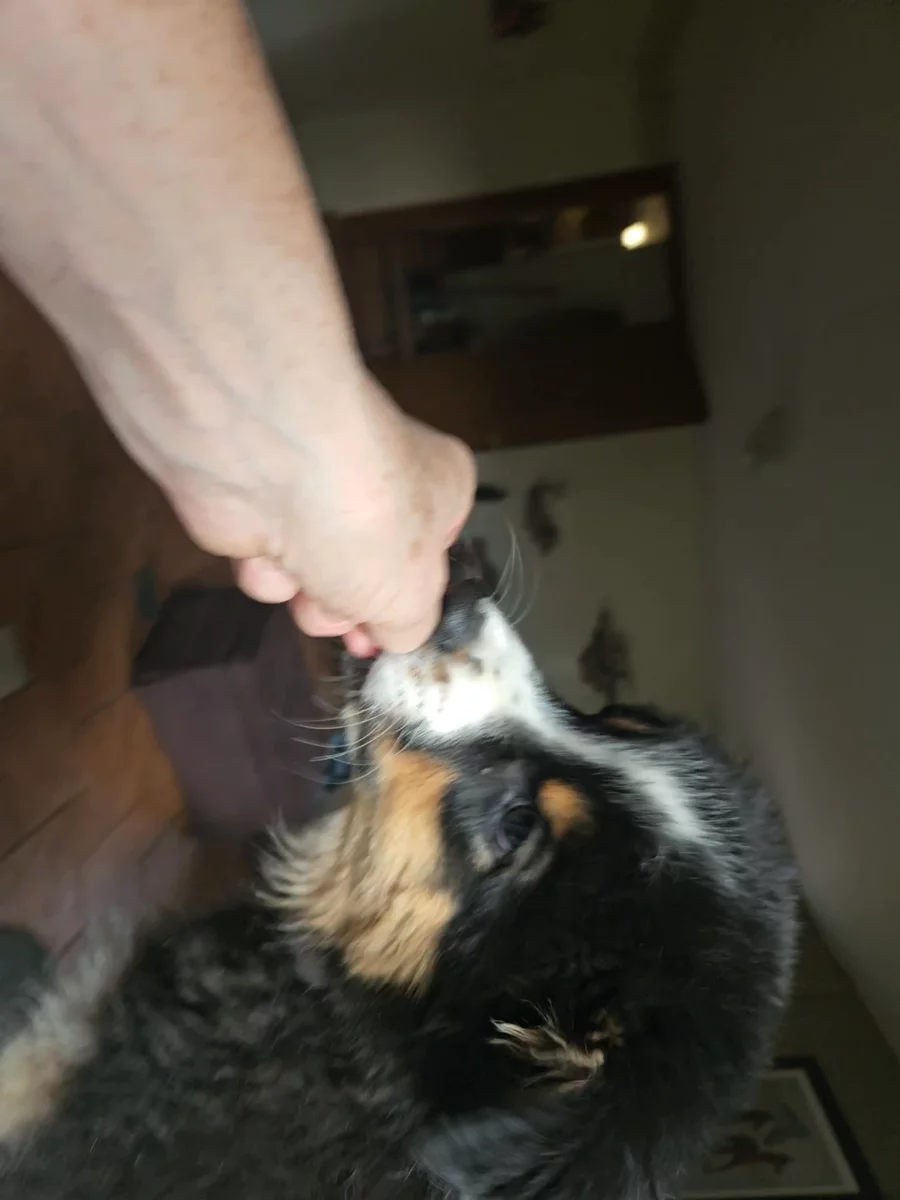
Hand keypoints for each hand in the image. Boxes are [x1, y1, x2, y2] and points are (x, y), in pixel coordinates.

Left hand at [167, 379, 474, 655]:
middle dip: (347, 605)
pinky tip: (266, 552)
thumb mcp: (413, 598)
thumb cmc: (367, 521)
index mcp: (439, 493)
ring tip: (303, 573)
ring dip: (305, 594)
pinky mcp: (259, 505)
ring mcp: (316, 495)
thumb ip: (411, 627)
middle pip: (366, 579)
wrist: (270, 459)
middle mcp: (379, 487)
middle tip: (345, 609)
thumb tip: (395, 634)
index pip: (432, 558)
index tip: (388, 634)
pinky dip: (265, 570)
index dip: (408, 600)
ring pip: (314, 580)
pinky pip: (268, 564)